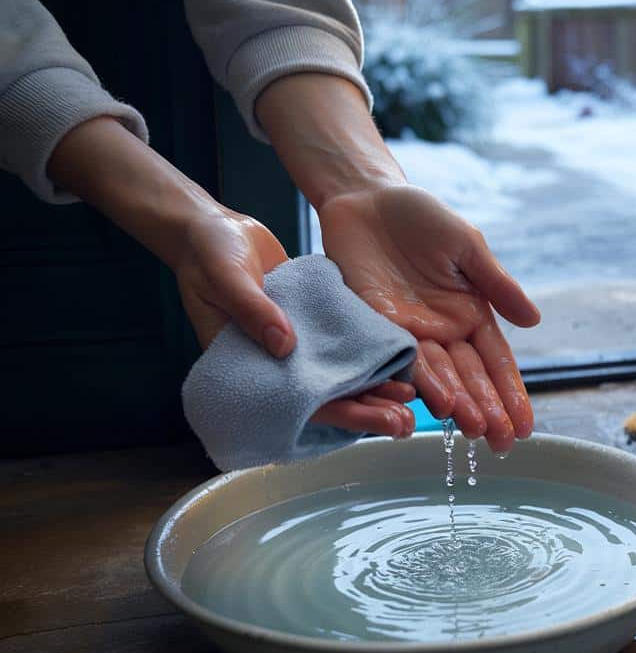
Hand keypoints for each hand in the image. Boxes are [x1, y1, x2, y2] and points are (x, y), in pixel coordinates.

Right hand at [45, 116, 414, 438]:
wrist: (215, 229)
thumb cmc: (208, 254)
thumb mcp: (226, 277)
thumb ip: (252, 309)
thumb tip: (284, 345)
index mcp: (246, 366)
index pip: (296, 403)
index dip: (337, 414)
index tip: (372, 419)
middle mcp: (274, 363)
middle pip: (326, 398)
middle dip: (366, 412)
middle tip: (405, 423)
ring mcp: (295, 344)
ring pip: (340, 376)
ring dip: (374, 389)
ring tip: (411, 399)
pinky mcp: (312, 322)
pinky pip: (344, 346)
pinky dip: (370, 356)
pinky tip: (401, 361)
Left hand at [317, 184, 539, 452]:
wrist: (366, 198)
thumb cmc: (420, 218)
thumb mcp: (467, 246)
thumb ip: (497, 284)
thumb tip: (534, 321)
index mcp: (470, 315)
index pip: (496, 364)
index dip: (512, 395)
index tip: (525, 428)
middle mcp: (442, 333)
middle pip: (470, 379)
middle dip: (487, 411)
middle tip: (501, 443)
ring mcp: (408, 334)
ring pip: (438, 377)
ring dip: (458, 404)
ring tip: (475, 430)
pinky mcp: (374, 327)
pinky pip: (398, 359)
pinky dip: (418, 381)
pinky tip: (435, 403)